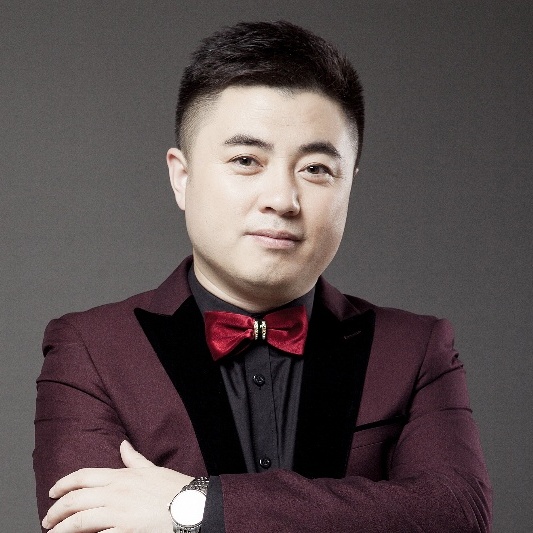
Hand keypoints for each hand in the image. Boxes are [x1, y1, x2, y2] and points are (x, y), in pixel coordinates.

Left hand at [42, 440, 192, 531]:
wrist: (192, 506)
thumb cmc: (174, 488)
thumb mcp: (152, 469)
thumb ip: (134, 459)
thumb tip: (122, 444)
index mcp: (122, 476)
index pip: (84, 476)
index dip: (64, 484)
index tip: (52, 492)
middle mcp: (117, 492)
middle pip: (76, 499)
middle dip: (56, 511)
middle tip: (47, 520)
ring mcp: (120, 512)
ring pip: (79, 521)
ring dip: (61, 530)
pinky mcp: (126, 531)